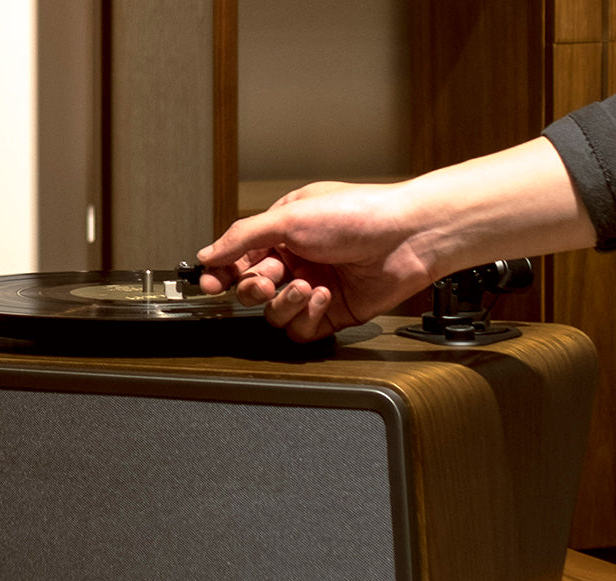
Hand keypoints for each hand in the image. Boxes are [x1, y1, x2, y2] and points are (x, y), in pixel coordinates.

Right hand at [196, 140, 596, 341]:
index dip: (222, 274)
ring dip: (286, 303)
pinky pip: (302, 331)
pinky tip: (324, 297)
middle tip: (270, 280)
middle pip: (252, 291)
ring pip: (275, 314)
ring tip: (307, 286)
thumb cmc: (358, 215)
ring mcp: (313, 290)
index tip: (212, 284)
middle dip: (256, 288)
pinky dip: (307, 318)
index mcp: (282, 233)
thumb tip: (208, 254)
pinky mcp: (332, 314)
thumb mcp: (289, 217)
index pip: (239, 259)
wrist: (407, 237)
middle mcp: (296, 262)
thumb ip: (243, 238)